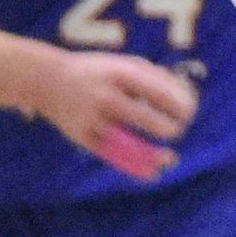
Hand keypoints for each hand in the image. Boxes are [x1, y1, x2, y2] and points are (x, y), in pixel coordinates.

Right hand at [30, 49, 195, 179]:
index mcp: (122, 74)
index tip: (188, 113)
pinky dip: (135, 166)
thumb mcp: (125, 64)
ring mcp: (94, 119)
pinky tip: (152, 172)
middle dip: (172, 129)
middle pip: (151, 121)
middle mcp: (108, 96)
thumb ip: (156, 78)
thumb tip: (185, 100)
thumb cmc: (97, 72)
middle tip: (177, 129)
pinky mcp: (83, 138)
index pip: (163, 94)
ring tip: (168, 158)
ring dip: (156, 155)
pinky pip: (114, 156)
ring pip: (133, 144)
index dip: (182, 107)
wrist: (47, 80)